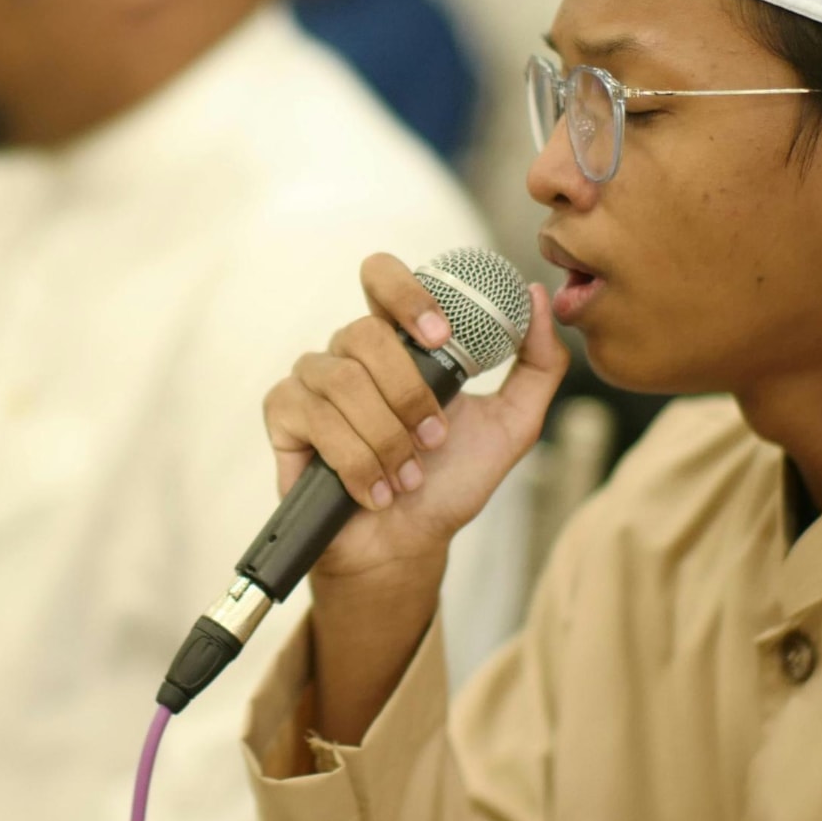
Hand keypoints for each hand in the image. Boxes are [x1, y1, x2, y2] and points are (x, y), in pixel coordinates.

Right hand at [265, 254, 566, 743]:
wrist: (407, 543)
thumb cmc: (450, 480)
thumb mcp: (512, 425)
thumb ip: (537, 364)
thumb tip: (537, 297)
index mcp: (398, 339)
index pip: (384, 276)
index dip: (407, 295)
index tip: (442, 336)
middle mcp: (350, 351)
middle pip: (366, 334)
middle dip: (408, 394)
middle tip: (433, 439)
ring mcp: (312, 379)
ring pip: (343, 382)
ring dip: (386, 439)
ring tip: (407, 476)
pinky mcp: (284, 413)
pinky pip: (316, 420)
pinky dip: (355, 462)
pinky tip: (374, 490)